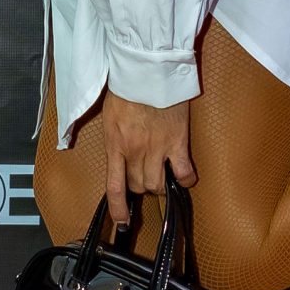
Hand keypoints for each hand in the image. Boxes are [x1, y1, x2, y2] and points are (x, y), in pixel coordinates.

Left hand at [99, 90, 195, 226]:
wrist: (148, 69)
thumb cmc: (127, 86)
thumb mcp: (108, 114)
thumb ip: (110, 136)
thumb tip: (103, 148)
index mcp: (115, 144)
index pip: (114, 187)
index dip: (118, 208)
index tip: (123, 221)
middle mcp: (135, 151)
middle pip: (138, 186)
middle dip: (139, 186)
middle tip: (143, 175)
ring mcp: (157, 148)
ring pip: (158, 185)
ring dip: (159, 184)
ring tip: (162, 174)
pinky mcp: (177, 142)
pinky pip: (183, 172)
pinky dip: (186, 179)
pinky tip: (185, 176)